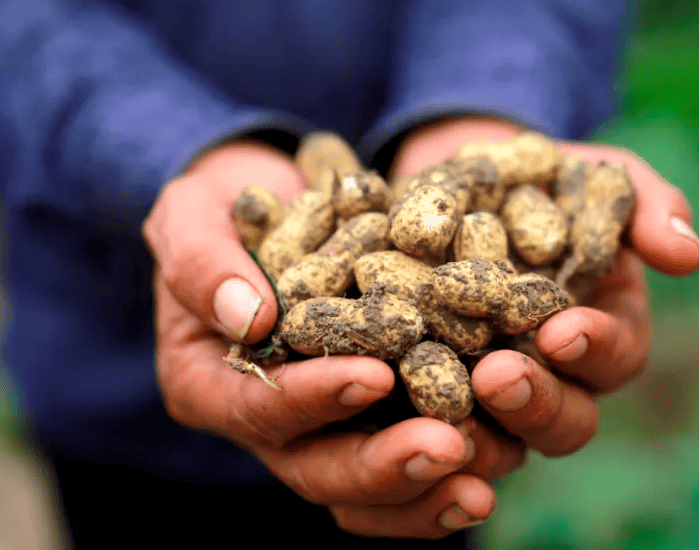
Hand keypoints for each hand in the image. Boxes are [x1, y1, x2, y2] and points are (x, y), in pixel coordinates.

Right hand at [143, 139, 519, 537]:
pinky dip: (458, 466)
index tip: (372, 374)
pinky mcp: (384, 416)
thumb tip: (249, 317)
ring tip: (489, 465)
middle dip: (386, 463)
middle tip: (448, 447)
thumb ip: (203, 260)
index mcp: (210, 385)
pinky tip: (505, 456)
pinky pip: (415, 466)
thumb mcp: (193, 214)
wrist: (272, 207)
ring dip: (433, 485)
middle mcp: (271, 425)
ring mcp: (330, 429)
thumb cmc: (220, 208)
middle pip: (321, 471)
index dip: (313, 398)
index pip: (257, 408)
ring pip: (375, 491)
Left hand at [391, 117, 698, 455]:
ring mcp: (485, 393)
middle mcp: (549, 379)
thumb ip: (643, 204)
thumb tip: (690, 254)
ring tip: (435, 400)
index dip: (593, 348)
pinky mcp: (422, 390)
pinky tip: (376, 399)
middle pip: (560, 420)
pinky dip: (403, 422)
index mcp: (600, 334)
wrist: (447, 176)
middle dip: (533, 400)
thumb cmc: (536, 176)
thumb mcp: (589, 172)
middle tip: (497, 375)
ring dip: (472, 429)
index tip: (562, 330)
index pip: (613, 358)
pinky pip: (421, 425)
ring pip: (494, 439)